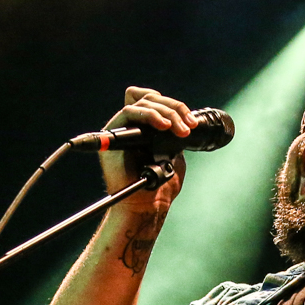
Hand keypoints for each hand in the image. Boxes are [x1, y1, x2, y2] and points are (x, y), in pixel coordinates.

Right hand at [101, 87, 194, 213]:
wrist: (147, 205)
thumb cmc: (160, 186)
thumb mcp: (174, 154)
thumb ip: (174, 136)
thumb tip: (185, 120)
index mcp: (145, 128)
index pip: (154, 100)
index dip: (172, 104)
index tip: (191, 120)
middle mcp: (131, 126)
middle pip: (151, 99)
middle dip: (174, 109)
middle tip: (189, 127)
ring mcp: (121, 129)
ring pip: (142, 103)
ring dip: (166, 113)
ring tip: (180, 130)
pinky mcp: (113, 136)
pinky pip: (128, 113)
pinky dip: (149, 115)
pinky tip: (164, 126)